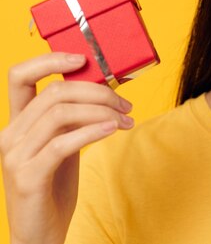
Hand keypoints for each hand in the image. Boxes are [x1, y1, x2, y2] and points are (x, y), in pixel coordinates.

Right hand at [0, 53, 133, 243]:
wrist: (41, 233)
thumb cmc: (55, 186)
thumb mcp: (63, 144)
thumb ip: (73, 118)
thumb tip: (104, 88)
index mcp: (17, 123)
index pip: (20, 76)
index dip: (49, 60)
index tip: (83, 59)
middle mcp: (10, 135)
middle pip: (54, 92)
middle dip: (97, 91)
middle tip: (125, 103)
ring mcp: (15, 156)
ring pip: (61, 114)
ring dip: (102, 111)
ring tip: (125, 119)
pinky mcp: (27, 176)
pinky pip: (62, 143)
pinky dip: (92, 131)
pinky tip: (113, 130)